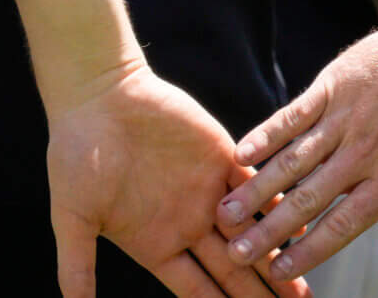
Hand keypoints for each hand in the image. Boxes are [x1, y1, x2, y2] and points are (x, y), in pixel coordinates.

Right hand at [47, 60, 305, 297]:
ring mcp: (209, 191)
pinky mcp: (225, 156)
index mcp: (155, 244)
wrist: (100, 98)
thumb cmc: (76, 157)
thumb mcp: (73, 218)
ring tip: (303, 282)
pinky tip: (304, 221)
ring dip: (279, 253)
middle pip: (234, 267)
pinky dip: (280, 203)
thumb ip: (77, 267)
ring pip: (254, 230)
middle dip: (262, 290)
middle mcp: (188, 223)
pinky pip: (259, 184)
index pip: (197, 288)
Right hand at [218, 20, 377, 283]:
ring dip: (257, 187)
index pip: (342, 223)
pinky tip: (239, 154)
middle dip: (269, 229)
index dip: (308, 251)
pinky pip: (295, 113)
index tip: (278, 271)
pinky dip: (267, 133)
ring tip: (224, 213)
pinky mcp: (337, 82)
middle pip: (307, 198)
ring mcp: (347, 114)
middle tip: (235, 252)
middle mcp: (364, 149)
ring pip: (293, 159)